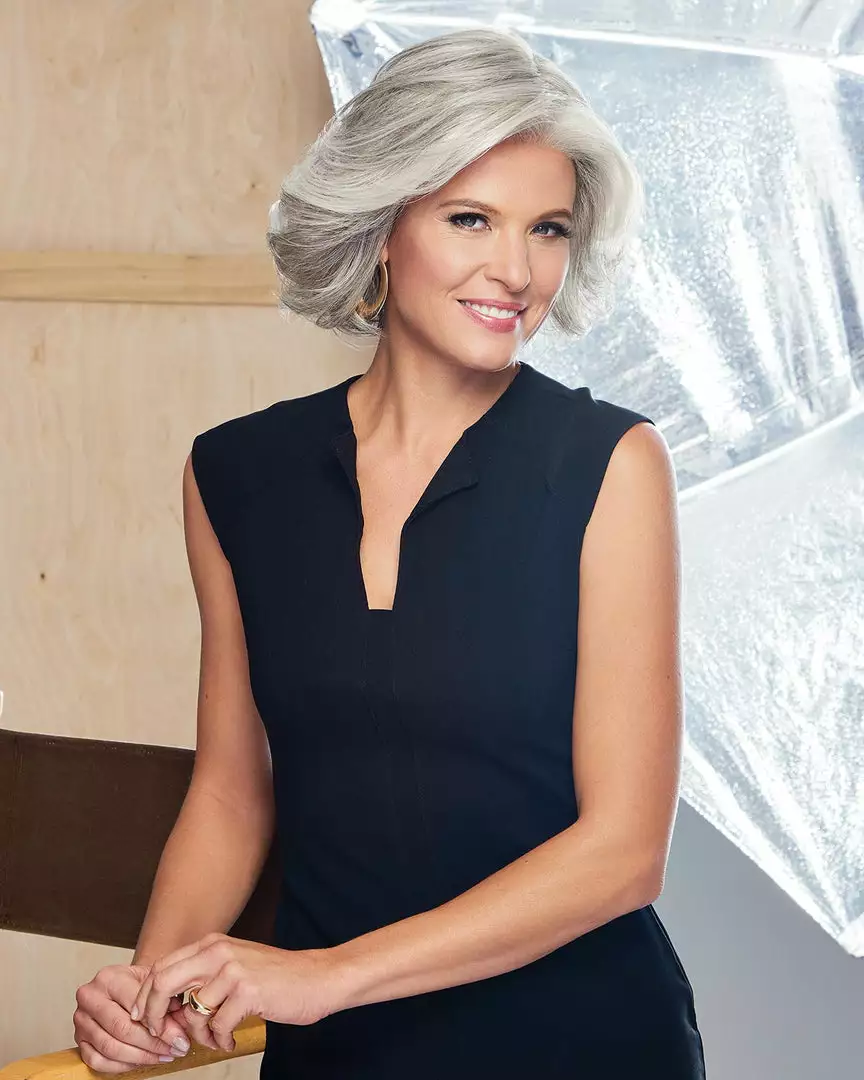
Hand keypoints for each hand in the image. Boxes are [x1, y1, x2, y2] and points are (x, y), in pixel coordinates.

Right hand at [74, 963, 191, 1073]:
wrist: (120, 983)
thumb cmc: (137, 982)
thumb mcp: (154, 980)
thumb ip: (167, 1000)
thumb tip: (180, 1028)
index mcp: (108, 977)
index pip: (136, 1006)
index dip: (161, 1025)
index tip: (179, 1037)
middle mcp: (90, 997)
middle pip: (122, 1029)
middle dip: (152, 1044)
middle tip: (174, 1050)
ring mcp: (81, 1020)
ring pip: (110, 1048)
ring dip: (141, 1057)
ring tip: (162, 1056)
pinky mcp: (79, 1040)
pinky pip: (98, 1061)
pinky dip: (122, 1066)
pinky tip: (142, 1061)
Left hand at [131, 932, 338, 1051]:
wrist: (318, 977)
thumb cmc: (276, 977)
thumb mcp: (234, 964)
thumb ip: (203, 975)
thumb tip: (166, 1003)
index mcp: (211, 943)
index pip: (161, 967)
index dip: (146, 997)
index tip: (147, 1019)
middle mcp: (218, 951)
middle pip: (163, 984)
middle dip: (156, 1016)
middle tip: (164, 1036)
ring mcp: (233, 970)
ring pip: (192, 1012)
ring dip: (199, 1035)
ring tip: (216, 1038)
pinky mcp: (248, 991)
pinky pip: (217, 1027)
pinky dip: (221, 1040)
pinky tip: (231, 1040)